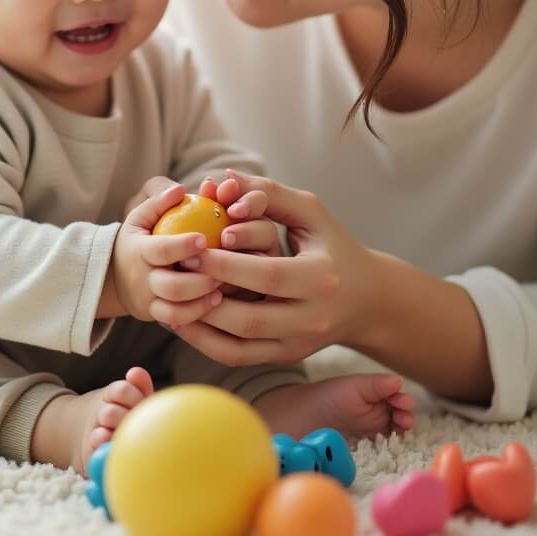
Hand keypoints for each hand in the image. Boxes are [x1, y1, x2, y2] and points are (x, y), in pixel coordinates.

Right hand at [108, 182, 223, 325]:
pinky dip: (197, 314)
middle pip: (171, 287)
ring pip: (175, 310)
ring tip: (221, 287)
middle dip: (199, 281)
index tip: (204, 239)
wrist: (115, 274)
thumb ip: (158, 200)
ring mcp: (148, 300)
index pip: (161, 250)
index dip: (182, 246)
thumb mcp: (140, 216)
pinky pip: (177, 321)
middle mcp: (142, 279)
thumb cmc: (139, 237)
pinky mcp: (155, 316)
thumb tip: (180, 189)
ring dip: (201, 301)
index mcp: (138, 250)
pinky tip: (216, 300)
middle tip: (221, 270)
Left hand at [170, 169, 374, 365]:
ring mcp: (297, 344)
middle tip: (176, 271)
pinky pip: (236, 357)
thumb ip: (268, 193)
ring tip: (170, 295)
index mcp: (321, 278)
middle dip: (206, 294)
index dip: (228, 264)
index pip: (267, 274)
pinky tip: (182, 319)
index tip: (195, 248)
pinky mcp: (284, 357)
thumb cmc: (332, 245)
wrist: (366, 299)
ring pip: (237, 345)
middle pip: (248, 317)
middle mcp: (311, 318)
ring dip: (198, 323)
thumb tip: (223, 178)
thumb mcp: (310, 212)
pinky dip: (204, 342)